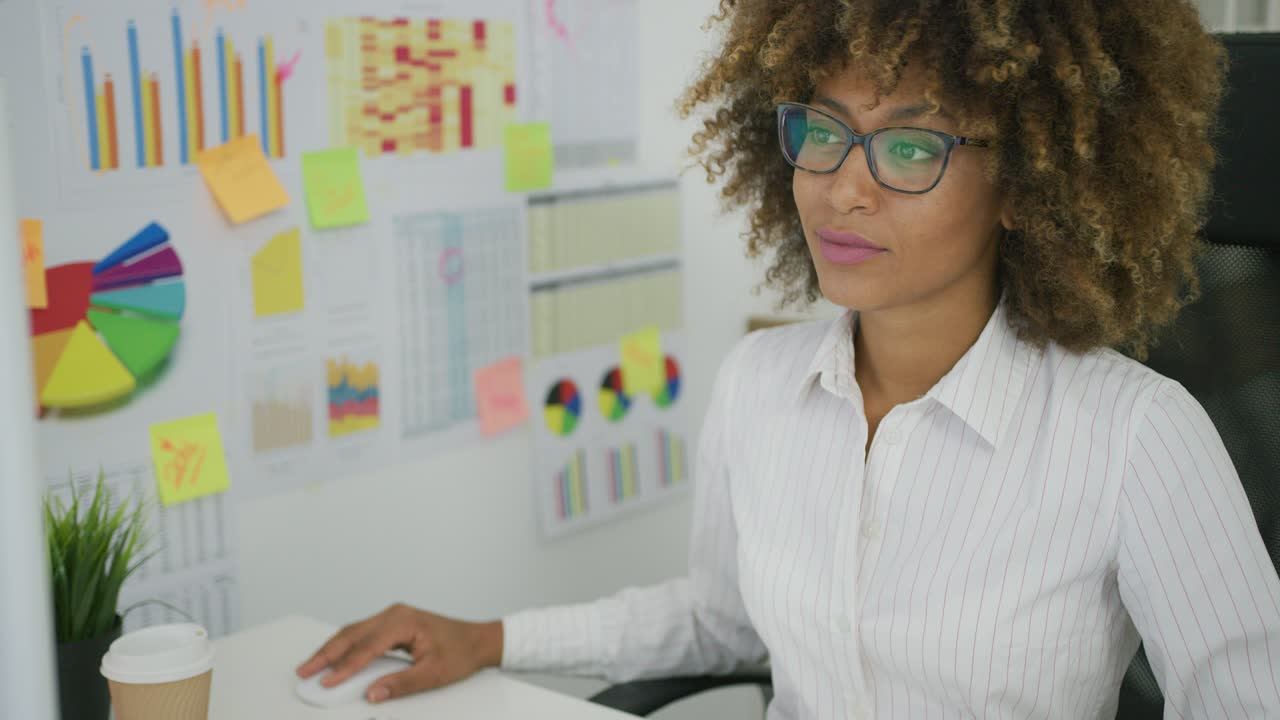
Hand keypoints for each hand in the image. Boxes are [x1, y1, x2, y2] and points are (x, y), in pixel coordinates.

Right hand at [295, 603, 503, 703]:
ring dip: (331, 649)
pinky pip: (362, 633)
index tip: (326, 682)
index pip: (366, 647)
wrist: (478, 640)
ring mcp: (392, 616)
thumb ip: (401, 683)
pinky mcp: (391, 623)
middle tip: (303, 671)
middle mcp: (394, 614)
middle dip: (326, 654)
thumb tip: (372, 694)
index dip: (344, 667)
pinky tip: (332, 657)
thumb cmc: (461, 653)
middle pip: (351, 634)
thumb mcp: (433, 674)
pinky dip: (344, 646)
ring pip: (353, 632)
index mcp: (403, 621)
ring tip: (310, 666)